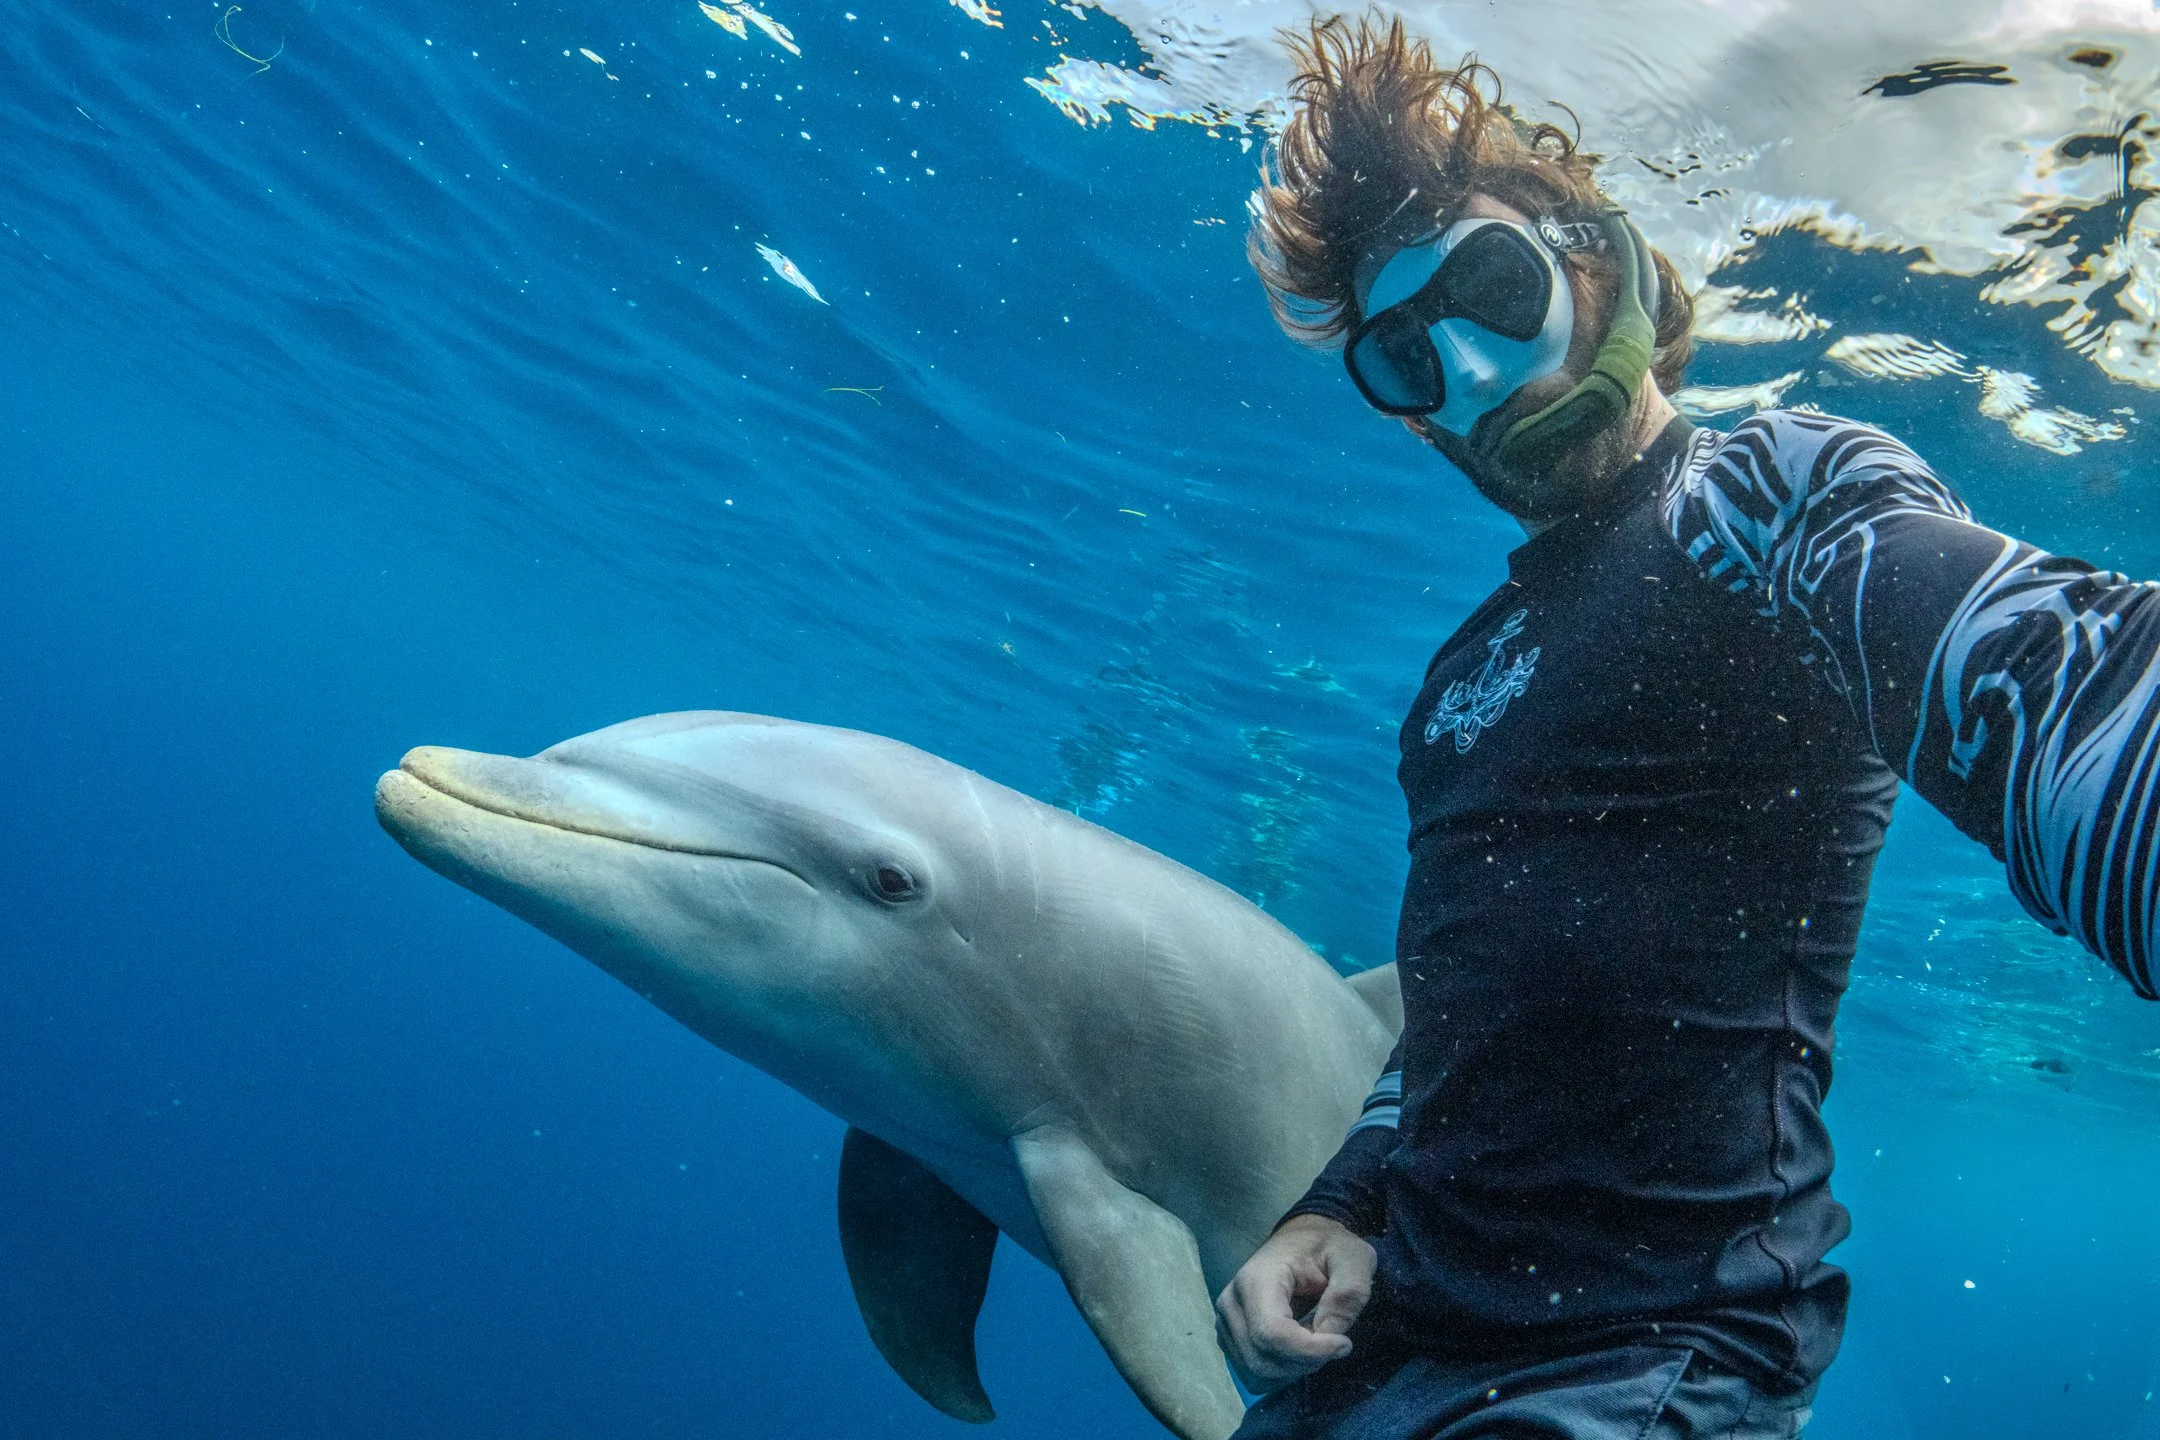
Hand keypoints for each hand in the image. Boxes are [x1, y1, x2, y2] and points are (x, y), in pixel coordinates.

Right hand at [1213, 1214, 1375, 1392]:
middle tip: (1334, 1342)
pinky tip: (1299, 1350)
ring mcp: (1226, 1320)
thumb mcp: (1354, 1258)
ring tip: (1316, 1342)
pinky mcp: (1230, 1335)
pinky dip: (1281, 1371)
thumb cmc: (1328, 1246)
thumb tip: (1330, 1335)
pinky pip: (1252, 1372)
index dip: (1311, 1350)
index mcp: (1258, 1278)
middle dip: (1306, 1362)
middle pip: (1263, 1358)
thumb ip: (1348, 1293)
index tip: (1345, 1342)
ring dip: (1295, 1368)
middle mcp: (1232, 1301)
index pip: (1272, 1333)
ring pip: (1256, 1371)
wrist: (1302, 1238)